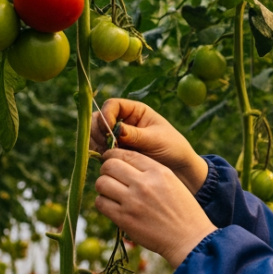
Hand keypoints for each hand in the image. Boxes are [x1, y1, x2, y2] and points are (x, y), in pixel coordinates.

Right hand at [90, 98, 207, 193]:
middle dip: (99, 131)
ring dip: (96, 142)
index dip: (106, 115)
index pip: (112, 105)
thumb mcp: (155, 139)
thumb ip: (135, 134)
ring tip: (108, 154)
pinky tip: (107, 160)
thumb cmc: (172, 147)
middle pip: (98, 119)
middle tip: (107, 145)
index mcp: (135, 111)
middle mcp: (122, 121)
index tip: (110, 130)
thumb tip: (116, 130)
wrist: (177, 167)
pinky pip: (97, 148)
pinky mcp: (113, 151)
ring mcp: (116, 136)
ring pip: (94, 133)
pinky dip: (97, 153)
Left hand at [94, 149, 217, 268]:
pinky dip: (103, 203)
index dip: (113, 155)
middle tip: (110, 178)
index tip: (111, 161)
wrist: (189, 237)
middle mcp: (144, 183)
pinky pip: (101, 203)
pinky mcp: (124, 219)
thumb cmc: (182, 210)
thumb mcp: (172, 182)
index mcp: (158, 171)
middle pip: (109, 166)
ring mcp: (133, 201)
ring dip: (103, 187)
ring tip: (112, 193)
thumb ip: (150, 171)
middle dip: (106, 170)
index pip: (126, 154)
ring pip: (101, 183)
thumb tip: (122, 164)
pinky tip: (113, 206)